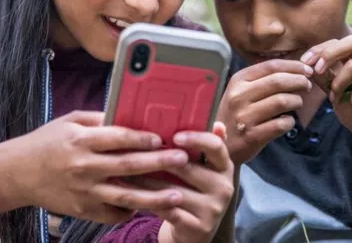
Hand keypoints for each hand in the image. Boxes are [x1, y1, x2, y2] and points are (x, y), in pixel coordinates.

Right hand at [11, 111, 189, 223]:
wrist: (16, 173)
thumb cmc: (46, 142)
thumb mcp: (69, 122)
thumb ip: (99, 119)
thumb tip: (130, 115)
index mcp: (81, 140)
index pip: (118, 138)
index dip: (143, 137)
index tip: (164, 137)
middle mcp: (84, 167)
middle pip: (128, 166)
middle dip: (158, 163)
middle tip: (182, 160)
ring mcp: (84, 192)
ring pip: (125, 197)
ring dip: (154, 196)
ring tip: (177, 195)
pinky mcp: (82, 210)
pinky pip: (112, 214)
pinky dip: (130, 211)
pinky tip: (148, 206)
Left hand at [127, 124, 235, 242]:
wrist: (194, 229)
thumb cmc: (192, 190)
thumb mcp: (200, 168)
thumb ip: (199, 147)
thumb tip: (211, 121)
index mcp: (224, 167)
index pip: (216, 146)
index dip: (196, 139)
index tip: (175, 136)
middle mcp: (224, 187)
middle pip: (189, 168)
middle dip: (159, 160)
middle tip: (136, 151)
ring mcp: (213, 209)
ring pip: (174, 190)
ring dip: (147, 181)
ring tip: (126, 171)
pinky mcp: (199, 227)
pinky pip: (168, 210)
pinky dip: (148, 200)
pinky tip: (131, 193)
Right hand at [217, 60, 311, 163]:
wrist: (217, 145)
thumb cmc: (233, 114)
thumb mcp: (239, 92)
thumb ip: (261, 80)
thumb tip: (294, 70)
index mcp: (237, 81)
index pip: (270, 66)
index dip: (293, 66)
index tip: (307, 70)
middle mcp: (239, 96)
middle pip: (278, 81)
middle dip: (299, 81)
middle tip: (307, 86)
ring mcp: (244, 116)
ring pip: (282, 101)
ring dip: (297, 101)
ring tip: (297, 103)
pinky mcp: (252, 136)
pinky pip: (280, 124)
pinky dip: (289, 121)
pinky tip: (287, 121)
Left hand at [300, 35, 351, 151]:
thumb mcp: (333, 90)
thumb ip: (323, 76)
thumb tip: (305, 63)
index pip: (342, 41)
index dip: (321, 48)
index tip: (304, 62)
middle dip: (329, 54)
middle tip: (316, 70)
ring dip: (338, 83)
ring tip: (336, 97)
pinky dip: (351, 97)